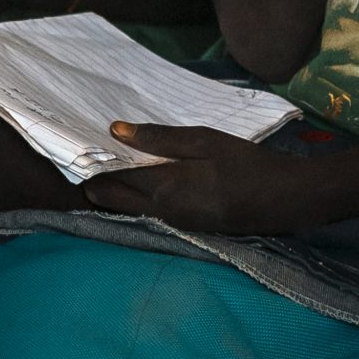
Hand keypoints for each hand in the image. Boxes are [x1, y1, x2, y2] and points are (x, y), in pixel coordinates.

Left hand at [80, 122, 342, 234]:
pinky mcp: (187, 228)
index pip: (110, 183)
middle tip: (82, 159)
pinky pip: (150, 214)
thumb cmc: (247, 164)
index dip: (89, 169)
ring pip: (131, 209)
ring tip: (103, 166)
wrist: (286, 199)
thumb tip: (115, 130)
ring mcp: (175, 224)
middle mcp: (162, 213)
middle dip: (96, 184)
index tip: (72, 150)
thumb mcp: (205, 142)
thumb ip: (159, 139)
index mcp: (164, 189)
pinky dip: (136, 199)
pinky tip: (137, 182)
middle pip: (115, 201)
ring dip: (115, 192)